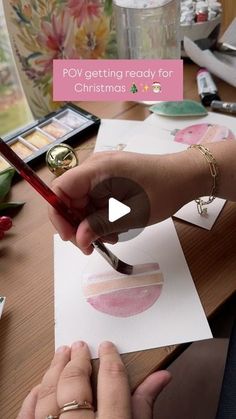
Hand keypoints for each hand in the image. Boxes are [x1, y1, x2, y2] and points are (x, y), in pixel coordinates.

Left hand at [17, 341, 170, 418]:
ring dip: (53, 371)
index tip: (107, 346)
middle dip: (77, 361)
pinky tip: (38, 387)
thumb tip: (161, 377)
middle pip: (76, 387)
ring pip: (48, 397)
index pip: (112, 384)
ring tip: (60, 354)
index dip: (109, 359)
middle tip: (79, 345)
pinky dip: (31, 400)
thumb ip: (145, 408)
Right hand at [49, 151, 200, 253]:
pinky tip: (115, 229)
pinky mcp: (109, 181)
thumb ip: (102, 225)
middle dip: (77, 225)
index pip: (60, 188)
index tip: (71, 236)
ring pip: (82, 203)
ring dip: (90, 224)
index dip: (58, 214)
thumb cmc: (163, 190)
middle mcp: (95, 168)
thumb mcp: (132, 214)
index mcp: (98, 169)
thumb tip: (79, 239)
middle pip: (69, 199)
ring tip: (111, 238)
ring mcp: (101, 174)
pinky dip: (100, 218)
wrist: (185, 177)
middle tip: (91, 246)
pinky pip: (94, 201)